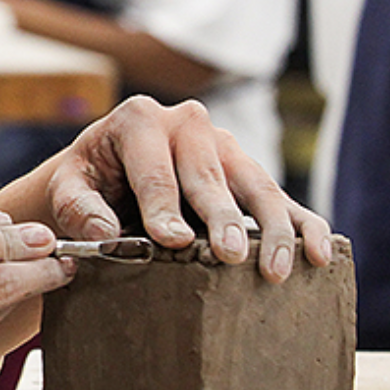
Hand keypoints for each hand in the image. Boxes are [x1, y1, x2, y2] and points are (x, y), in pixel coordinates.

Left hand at [47, 96, 333, 282]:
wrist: (108, 171)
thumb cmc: (89, 180)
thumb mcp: (69, 187)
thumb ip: (80, 208)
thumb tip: (105, 236)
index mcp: (140, 119)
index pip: (155, 171)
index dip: (163, 207)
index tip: (172, 242)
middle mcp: (189, 124)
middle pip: (209, 176)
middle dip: (222, 218)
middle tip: (230, 256)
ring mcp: (226, 146)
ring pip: (256, 185)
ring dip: (271, 229)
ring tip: (276, 270)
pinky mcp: (248, 172)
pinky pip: (282, 197)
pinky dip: (304, 225)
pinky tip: (320, 254)